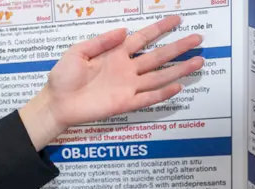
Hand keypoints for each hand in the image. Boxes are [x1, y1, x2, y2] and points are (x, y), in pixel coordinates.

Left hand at [20, 15, 204, 149]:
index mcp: (116, 54)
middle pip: (157, 56)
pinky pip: (147, 98)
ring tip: (198, 62)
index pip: (143, 38)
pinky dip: (162, 93)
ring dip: (178, 70)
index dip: (160, 29)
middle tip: (198, 39)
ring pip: (158, 76)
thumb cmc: (63, 77)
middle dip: (178, 48)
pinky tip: (177, 87)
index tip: (177, 19)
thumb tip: (124, 30)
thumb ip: (101, 42)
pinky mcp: (124, 103)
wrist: (56, 103)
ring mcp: (127, 87)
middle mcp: (126, 69)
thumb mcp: (78, 52)